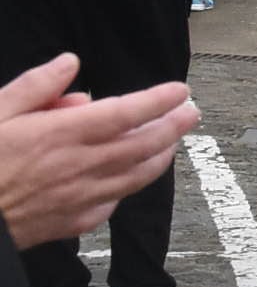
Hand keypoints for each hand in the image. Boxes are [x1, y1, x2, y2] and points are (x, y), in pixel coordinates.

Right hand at [0, 57, 196, 245]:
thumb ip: (35, 87)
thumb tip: (70, 63)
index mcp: (59, 135)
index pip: (124, 113)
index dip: (158, 100)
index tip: (180, 89)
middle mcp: (77, 167)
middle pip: (142, 144)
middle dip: (174, 126)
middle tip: (192, 112)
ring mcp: (77, 199)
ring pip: (135, 176)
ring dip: (160, 157)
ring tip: (172, 142)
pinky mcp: (69, 224)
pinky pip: (110, 204)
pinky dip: (125, 187)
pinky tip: (128, 178)